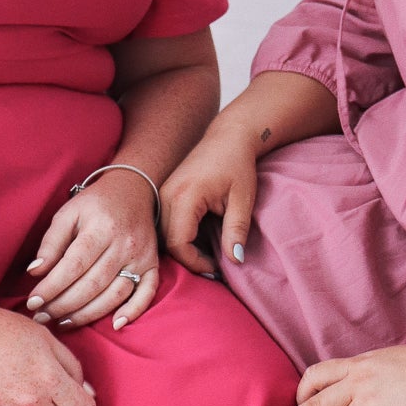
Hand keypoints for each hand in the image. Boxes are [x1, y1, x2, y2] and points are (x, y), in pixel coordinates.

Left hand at [24, 169, 159, 330]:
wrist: (132, 190)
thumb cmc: (94, 204)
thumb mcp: (68, 213)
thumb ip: (51, 243)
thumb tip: (35, 272)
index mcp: (101, 228)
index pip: (73, 265)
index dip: (52, 287)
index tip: (32, 302)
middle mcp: (124, 244)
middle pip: (92, 284)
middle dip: (63, 305)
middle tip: (41, 317)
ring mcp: (141, 257)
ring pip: (115, 294)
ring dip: (88, 314)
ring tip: (63, 322)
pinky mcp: (152, 265)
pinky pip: (147, 293)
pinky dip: (133, 311)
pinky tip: (116, 325)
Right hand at [162, 122, 256, 278]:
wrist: (228, 137)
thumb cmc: (237, 165)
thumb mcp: (243, 199)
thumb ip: (237, 230)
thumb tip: (235, 261)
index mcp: (185, 197)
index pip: (178, 244)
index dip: (195, 262)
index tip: (216, 268)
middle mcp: (167, 195)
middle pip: (167, 242)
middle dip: (188, 259)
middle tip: (213, 266)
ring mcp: (162, 193)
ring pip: (163, 235)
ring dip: (182, 249)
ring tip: (207, 255)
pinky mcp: (164, 193)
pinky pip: (164, 224)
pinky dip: (179, 237)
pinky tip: (199, 240)